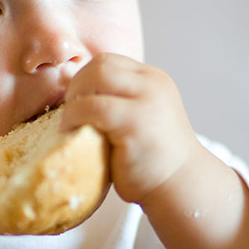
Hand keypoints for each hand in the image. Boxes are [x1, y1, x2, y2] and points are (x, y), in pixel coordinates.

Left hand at [61, 53, 248, 248]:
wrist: (179, 187)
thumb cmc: (150, 160)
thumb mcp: (136, 118)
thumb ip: (115, 101)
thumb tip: (70, 94)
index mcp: (152, 80)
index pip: (108, 62)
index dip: (84, 79)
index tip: (76, 103)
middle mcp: (153, 84)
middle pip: (100, 64)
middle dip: (77, 85)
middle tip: (68, 111)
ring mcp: (146, 101)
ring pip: (96, 78)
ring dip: (74, 99)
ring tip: (69, 122)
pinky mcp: (135, 123)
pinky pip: (92, 107)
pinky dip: (73, 115)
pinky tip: (69, 131)